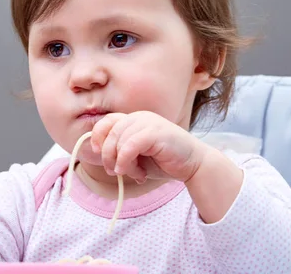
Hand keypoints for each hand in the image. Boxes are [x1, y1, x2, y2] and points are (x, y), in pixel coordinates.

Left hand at [90, 111, 207, 183]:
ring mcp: (148, 123)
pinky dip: (125, 161)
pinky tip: (133, 172)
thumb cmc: (164, 162)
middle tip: (114, 171)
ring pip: (119, 140)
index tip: (97, 153)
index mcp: (134, 120)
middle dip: (107, 155)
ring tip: (132, 173)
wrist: (193, 165)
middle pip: (110, 132)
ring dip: (120, 161)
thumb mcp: (136, 157)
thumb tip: (101, 158)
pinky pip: (130, 146)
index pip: (107, 121)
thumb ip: (119, 153)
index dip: (97, 136)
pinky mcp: (155, 132)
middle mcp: (139, 117)